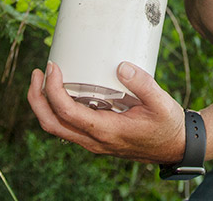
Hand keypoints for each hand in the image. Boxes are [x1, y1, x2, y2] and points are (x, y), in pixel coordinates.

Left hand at [27, 60, 186, 163]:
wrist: (175, 146)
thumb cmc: (168, 125)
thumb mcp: (161, 102)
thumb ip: (142, 84)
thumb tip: (121, 66)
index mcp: (106, 131)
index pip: (66, 113)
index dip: (53, 89)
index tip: (53, 67)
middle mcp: (94, 140)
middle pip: (51, 124)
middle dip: (37, 98)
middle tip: (38, 72)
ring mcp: (93, 141)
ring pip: (56, 127)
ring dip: (44, 104)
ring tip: (46, 78)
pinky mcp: (96, 137)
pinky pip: (68, 126)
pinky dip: (58, 108)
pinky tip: (65, 89)